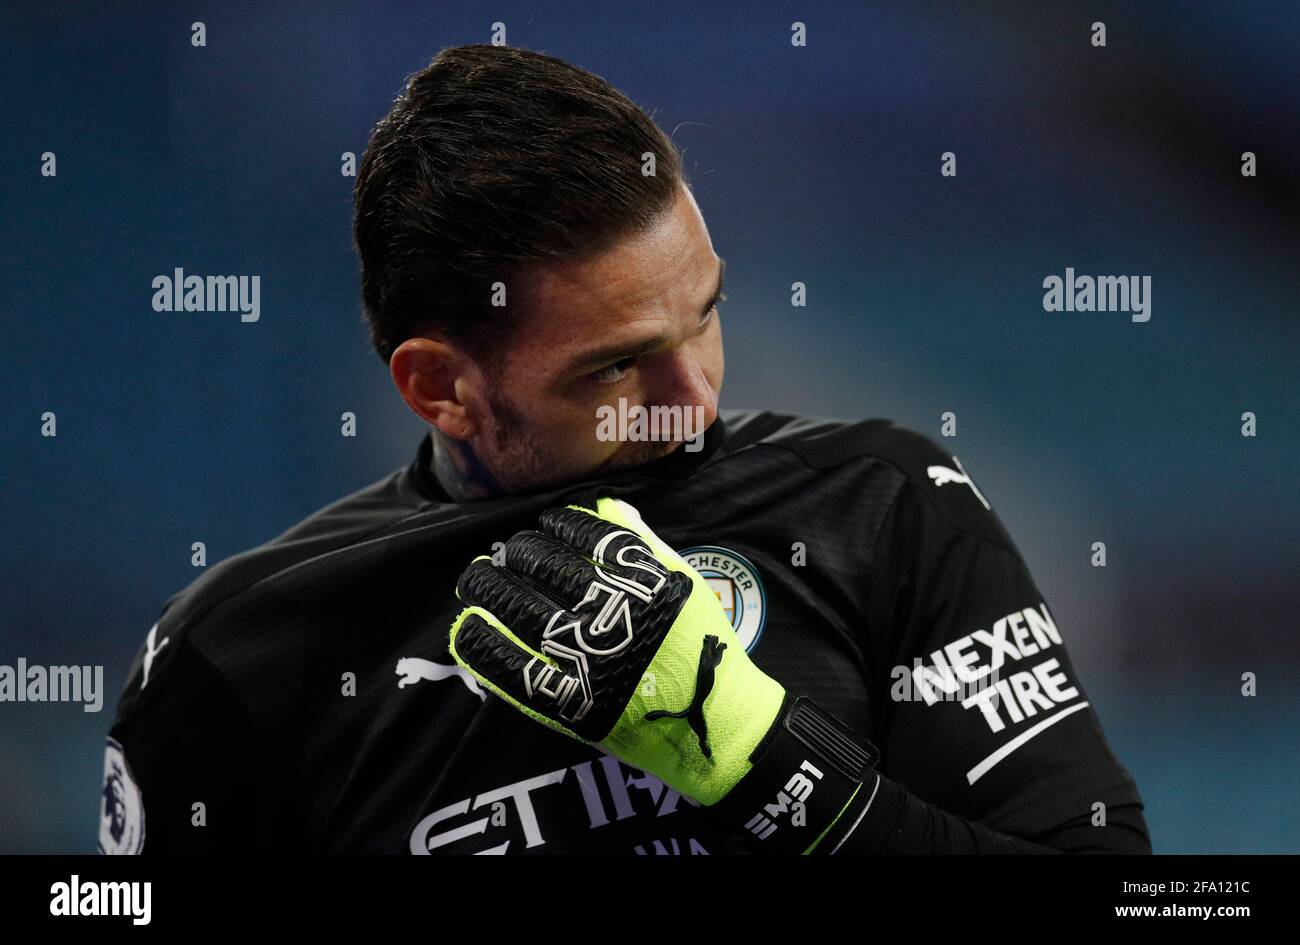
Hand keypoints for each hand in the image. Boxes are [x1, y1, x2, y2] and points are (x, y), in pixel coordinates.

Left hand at [448, 496, 782, 804]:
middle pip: (547, 569)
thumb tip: (602, 506)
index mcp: (645, 583)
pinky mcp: (571, 704)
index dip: (553, 526)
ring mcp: (590, 661)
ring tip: (473, 578)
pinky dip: (484, 645)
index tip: (538, 526)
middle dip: (514, 553)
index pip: (586, 538)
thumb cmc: (699, 647)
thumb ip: (644, 543)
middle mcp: (615, 616)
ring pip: (522, 611)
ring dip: (488, 588)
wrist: (713, 722)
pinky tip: (467, 627)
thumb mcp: (683, 585)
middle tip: (499, 552)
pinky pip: (514, 669)